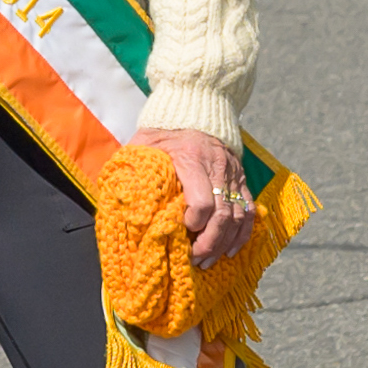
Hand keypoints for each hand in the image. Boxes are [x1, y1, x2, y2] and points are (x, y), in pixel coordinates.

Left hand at [132, 126, 252, 267]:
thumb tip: (119, 200)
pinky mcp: (241, 179)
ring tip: (209, 260)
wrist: (196, 106)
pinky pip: (249, 210)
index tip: (183, 232)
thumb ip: (134, 169)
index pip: (202, 200)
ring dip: (224, 242)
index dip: (194, 222)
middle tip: (195, 259)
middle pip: (223, 214)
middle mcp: (216, 167)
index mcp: (191, 158)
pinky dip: (242, 233)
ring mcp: (232, 174)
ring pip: (238, 216)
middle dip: (210, 242)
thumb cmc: (162, 130)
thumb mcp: (144, 145)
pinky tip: (231, 249)